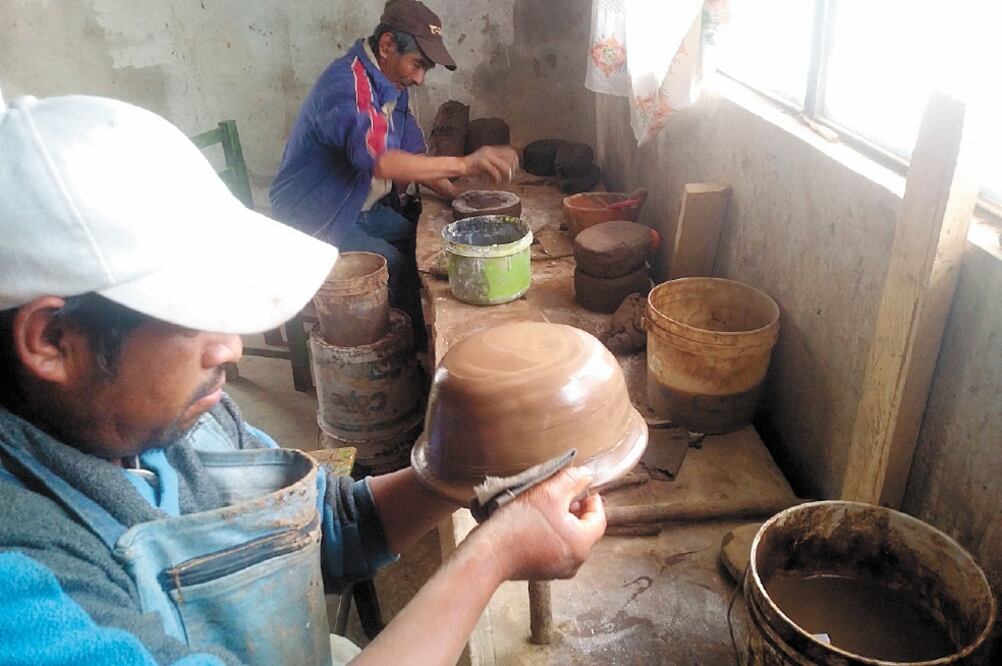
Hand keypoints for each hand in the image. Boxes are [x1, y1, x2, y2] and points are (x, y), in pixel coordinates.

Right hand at [461, 145, 519, 183]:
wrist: (459, 166)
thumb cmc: (473, 167)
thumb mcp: (486, 161)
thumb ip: (496, 162)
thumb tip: (508, 169)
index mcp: (492, 149)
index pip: (510, 151)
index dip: (515, 161)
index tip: (514, 169)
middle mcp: (490, 151)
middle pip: (510, 159)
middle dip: (511, 169)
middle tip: (508, 178)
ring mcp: (486, 156)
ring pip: (504, 166)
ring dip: (505, 175)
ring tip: (502, 181)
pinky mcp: (481, 163)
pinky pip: (494, 172)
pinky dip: (496, 178)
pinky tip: (493, 182)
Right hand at [470, 468, 605, 581]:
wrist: (488, 554)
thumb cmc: (519, 523)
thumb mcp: (548, 493)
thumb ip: (572, 480)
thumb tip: (587, 475)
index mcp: (582, 544)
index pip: (598, 518)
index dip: (591, 498)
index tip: (578, 485)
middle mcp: (575, 562)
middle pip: (583, 528)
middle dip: (573, 508)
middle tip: (557, 493)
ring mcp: (558, 570)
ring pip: (568, 538)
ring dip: (560, 520)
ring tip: (543, 506)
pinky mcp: (541, 571)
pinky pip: (553, 547)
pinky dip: (549, 533)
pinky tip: (532, 522)